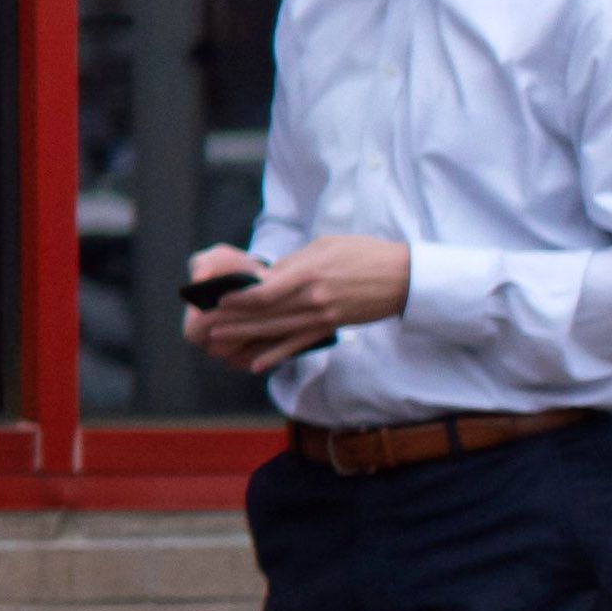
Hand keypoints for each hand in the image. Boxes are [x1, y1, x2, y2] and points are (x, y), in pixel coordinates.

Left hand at [188, 234, 406, 370]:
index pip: (265, 291)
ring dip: (245, 335)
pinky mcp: (331, 327)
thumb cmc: (364, 254)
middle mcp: (314, 299)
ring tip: (218, 338)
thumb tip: (266, 278)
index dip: (238, 298)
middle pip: (265, 313)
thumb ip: (294, 263)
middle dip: (232, 319)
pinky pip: (299, 343)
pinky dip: (276, 354)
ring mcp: (323, 316)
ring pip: (277, 330)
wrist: (405, 277)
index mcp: (310, 274)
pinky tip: (255, 363)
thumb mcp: (325, 246)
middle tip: (206, 322)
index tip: (217, 299)